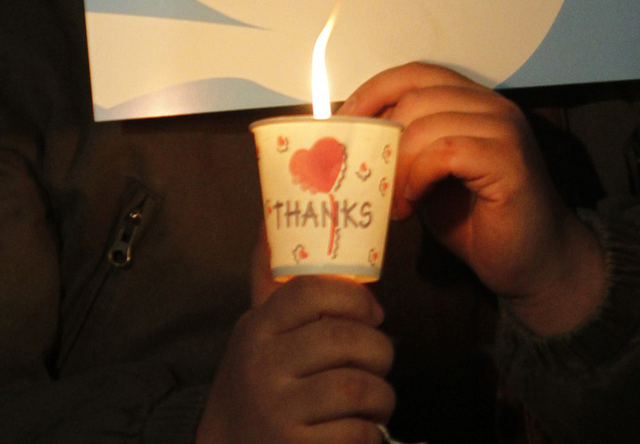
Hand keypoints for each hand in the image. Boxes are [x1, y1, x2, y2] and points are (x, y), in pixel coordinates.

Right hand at [196, 233, 394, 443]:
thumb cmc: (256, 376)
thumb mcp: (257, 326)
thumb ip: (269, 278)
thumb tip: (269, 218)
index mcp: (258, 328)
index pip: (308, 291)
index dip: (353, 297)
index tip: (373, 313)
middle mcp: (263, 367)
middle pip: (343, 340)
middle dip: (378, 348)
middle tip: (381, 358)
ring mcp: (278, 412)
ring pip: (357, 388)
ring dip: (382, 393)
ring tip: (378, 395)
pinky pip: (356, 434)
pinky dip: (371, 431)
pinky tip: (362, 427)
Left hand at [338, 62, 605, 334]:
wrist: (536, 264)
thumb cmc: (478, 221)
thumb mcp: (426, 177)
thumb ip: (402, 149)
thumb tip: (352, 138)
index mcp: (471, 101)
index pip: (414, 74)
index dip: (372, 92)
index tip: (341, 123)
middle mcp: (490, 105)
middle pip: (414, 96)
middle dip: (379, 137)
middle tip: (364, 178)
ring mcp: (503, 128)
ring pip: (425, 123)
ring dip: (396, 166)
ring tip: (392, 203)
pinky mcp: (509, 159)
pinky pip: (445, 152)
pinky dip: (418, 177)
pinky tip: (414, 204)